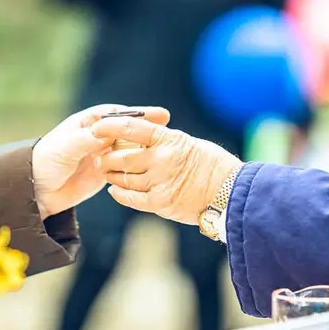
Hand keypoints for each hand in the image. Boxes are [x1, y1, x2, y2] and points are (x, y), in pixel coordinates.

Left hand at [32, 105, 169, 218]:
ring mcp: (102, 154)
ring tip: (167, 150)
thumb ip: (87, 139)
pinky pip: (125, 166)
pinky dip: (138, 165)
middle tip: (170, 130)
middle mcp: (97, 136)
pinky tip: (154, 167)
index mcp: (89, 122)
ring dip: (146, 148)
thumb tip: (107, 133)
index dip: (141, 114)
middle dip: (149, 129)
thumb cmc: (46, 162)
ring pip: (130, 148)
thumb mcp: (66, 148)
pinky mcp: (105, 172)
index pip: (120, 114)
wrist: (37, 190)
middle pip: (129, 130)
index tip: (161, 115)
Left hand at [91, 118, 242, 225]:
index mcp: (170, 139)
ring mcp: (160, 182)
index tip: (96, 126)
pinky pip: (131, 198)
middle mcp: (162, 159)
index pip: (133, 127)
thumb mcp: (190, 144)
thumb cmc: (214, 166)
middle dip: (106, 155)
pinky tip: (114, 190)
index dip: (110, 126)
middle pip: (121, 156)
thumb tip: (143, 138)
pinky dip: (120, 194)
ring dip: (112, 175)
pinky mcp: (160, 203)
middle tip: (99, 154)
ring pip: (123, 178)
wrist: (232, 193)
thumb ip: (165, 142)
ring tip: (107, 172)